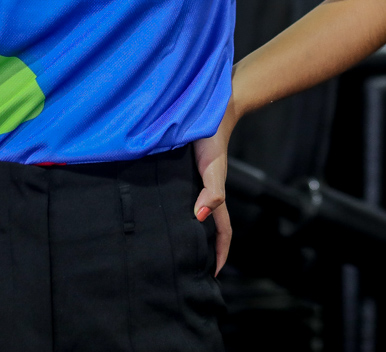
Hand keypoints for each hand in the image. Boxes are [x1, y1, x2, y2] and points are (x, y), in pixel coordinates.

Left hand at [191, 101, 237, 275]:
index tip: (214, 274)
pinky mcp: (181, 174)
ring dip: (190, 232)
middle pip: (208, 227)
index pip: (223, 232)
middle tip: (190, 269)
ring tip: (174, 249)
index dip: (222, 253)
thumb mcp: (213, 168)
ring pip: (194, 214)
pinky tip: (162, 214)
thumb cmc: (212, 140)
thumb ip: (211, 191)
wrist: (205, 111)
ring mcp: (194, 184)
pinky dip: (177, 212)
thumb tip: (199, 218)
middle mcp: (205, 193)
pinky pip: (182, 199)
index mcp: (215, 196)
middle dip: (204, 249)